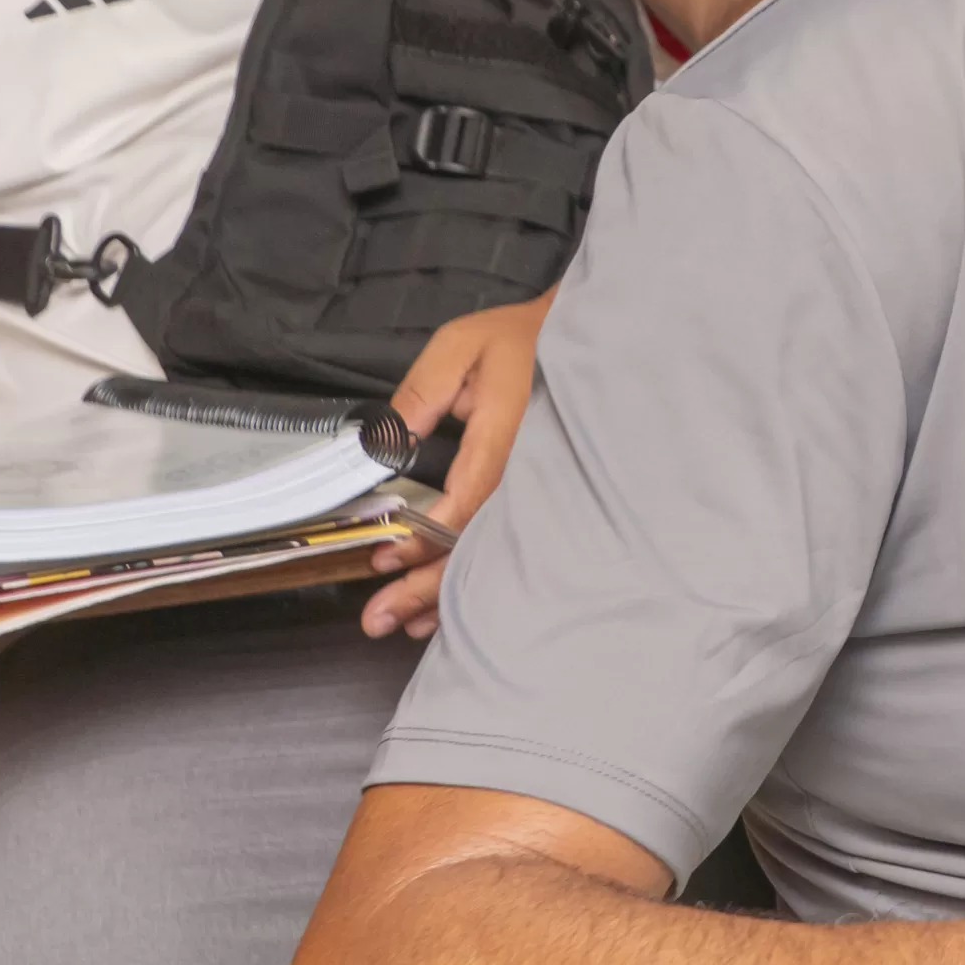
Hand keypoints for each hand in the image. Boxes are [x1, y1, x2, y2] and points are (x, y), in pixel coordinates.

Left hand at [362, 297, 550, 638]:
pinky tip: (448, 603)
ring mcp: (536, 490)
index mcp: (508, 437)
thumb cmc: (521, 341)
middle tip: (381, 618)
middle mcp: (527, 475)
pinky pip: (505, 543)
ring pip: (493, 555)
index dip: (425, 536)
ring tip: (406, 623)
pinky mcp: (535, 495)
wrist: (583, 342)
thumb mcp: (460, 348)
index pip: (465, 502)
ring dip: (448, 595)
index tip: (386, 556)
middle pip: (478, 546)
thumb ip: (420, 394)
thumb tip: (381, 441)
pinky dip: (474, 577)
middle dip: (428, 589)